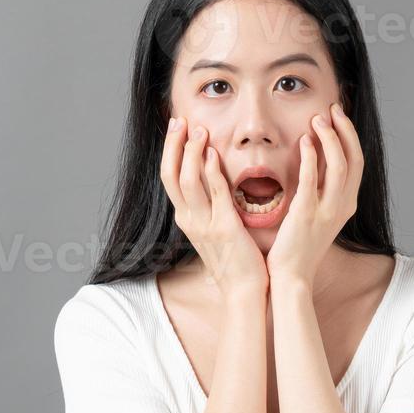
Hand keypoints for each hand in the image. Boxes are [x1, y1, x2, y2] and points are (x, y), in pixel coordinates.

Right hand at [159, 116, 268, 295]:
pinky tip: (215, 153)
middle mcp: (189, 219)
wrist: (244, 291)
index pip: (169, 177)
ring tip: (199, 130)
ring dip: (192, 152)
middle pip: (170, 174)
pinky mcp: (224, 227)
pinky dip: (212, 171)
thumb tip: (213, 181)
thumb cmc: (235, 261)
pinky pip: (214, 194)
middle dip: (174, 145)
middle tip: (181, 121)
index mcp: (186, 218)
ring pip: (188, 180)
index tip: (177, 128)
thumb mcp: (215, 230)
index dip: (171, 150)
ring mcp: (204, 224)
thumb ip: (211, 207)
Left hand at [267, 103, 363, 287]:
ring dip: (330, 137)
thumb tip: (314, 164)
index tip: (338, 117)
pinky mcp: (307, 213)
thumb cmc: (299, 246)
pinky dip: (311, 156)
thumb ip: (320, 191)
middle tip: (331, 110)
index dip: (349, 136)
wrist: (292, 276)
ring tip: (317, 119)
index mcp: (347, 204)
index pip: (357, 162)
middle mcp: (343, 205)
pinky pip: (312, 178)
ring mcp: (327, 210)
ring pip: (339, 164)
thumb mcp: (318, 216)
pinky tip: (304, 141)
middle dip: (344, 130)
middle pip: (354, 158)